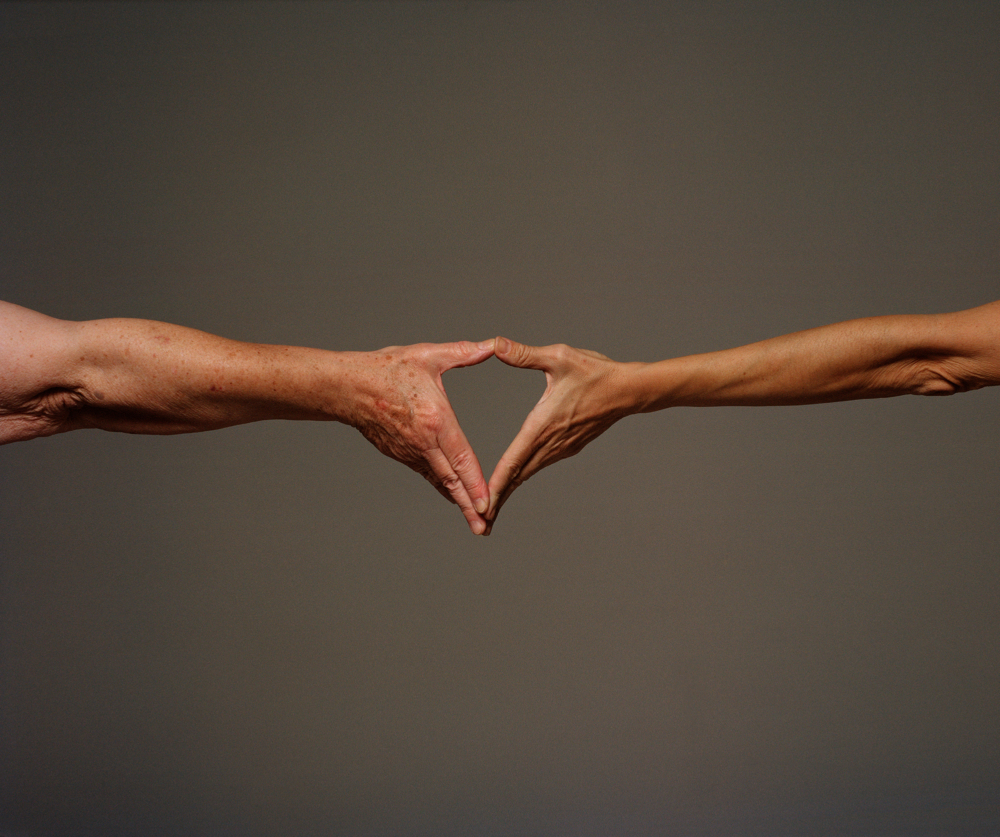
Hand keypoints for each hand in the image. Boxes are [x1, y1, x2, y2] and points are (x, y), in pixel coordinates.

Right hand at [345, 339, 494, 534]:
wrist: (346, 387)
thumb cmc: (387, 369)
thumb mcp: (428, 356)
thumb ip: (463, 353)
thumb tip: (491, 345)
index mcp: (435, 420)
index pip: (460, 458)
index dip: (475, 484)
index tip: (487, 504)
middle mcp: (423, 442)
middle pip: (451, 481)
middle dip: (469, 507)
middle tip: (484, 528)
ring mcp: (410, 452)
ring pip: (439, 481)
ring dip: (457, 501)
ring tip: (476, 522)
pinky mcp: (401, 454)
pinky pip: (427, 474)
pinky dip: (443, 487)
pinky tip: (454, 496)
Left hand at [485, 337, 638, 533]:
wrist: (630, 390)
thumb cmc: (596, 372)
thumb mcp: (559, 357)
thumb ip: (524, 354)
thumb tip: (495, 345)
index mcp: (542, 425)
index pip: (513, 460)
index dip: (495, 484)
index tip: (481, 505)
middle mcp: (550, 443)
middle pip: (518, 476)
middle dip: (498, 499)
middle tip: (479, 523)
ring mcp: (561, 448)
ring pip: (528, 473)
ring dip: (509, 490)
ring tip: (491, 509)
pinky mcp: (568, 447)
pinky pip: (539, 465)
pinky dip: (522, 477)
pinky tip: (513, 481)